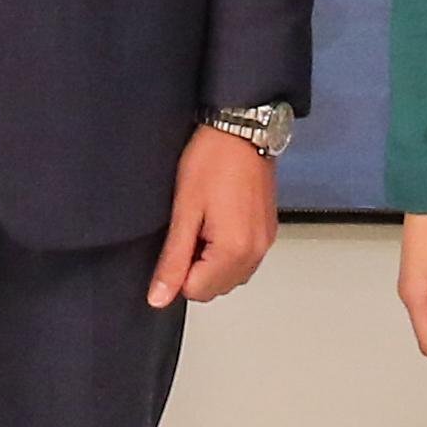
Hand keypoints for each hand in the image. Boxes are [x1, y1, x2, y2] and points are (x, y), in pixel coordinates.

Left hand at [152, 128, 280, 307]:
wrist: (242, 129)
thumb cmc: (212, 160)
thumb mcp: (184, 210)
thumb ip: (173, 259)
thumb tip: (159, 297)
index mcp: (234, 251)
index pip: (196, 292)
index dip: (178, 270)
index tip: (179, 237)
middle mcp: (256, 253)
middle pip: (215, 289)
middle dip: (196, 269)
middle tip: (190, 227)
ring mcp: (265, 243)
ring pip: (230, 276)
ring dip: (211, 262)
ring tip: (204, 222)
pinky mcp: (268, 232)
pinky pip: (243, 260)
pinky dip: (227, 251)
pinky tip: (218, 221)